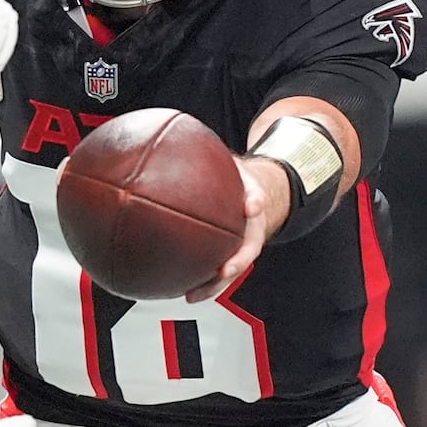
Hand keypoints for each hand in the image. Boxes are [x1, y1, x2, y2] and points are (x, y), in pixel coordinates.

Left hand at [185, 156, 279, 302]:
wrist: (249, 197)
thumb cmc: (232, 179)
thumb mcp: (226, 164)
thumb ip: (207, 155)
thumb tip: (169, 132)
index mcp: (251, 199)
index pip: (257, 197)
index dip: (255, 201)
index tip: (251, 206)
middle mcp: (249, 226)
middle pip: (249, 247)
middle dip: (238, 260)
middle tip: (224, 271)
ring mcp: (241, 244)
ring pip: (233, 267)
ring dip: (215, 284)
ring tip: (193, 295)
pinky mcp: (228, 256)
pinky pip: (215, 273)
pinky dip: (201, 284)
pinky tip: (179, 291)